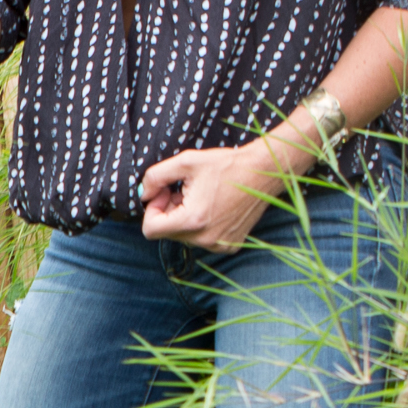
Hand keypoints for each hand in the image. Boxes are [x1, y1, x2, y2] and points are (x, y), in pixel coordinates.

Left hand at [138, 142, 291, 250]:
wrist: (263, 173)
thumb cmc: (226, 165)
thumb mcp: (185, 162)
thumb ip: (155, 177)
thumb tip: (143, 195)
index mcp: (192, 221)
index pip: (150, 230)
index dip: (152, 209)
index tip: (165, 193)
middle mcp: (205, 239)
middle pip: (167, 233)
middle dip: (169, 212)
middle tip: (183, 191)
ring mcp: (219, 245)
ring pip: (184, 237)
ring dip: (184, 218)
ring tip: (200, 197)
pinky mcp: (230, 246)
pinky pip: (202, 239)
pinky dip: (201, 225)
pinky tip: (213, 206)